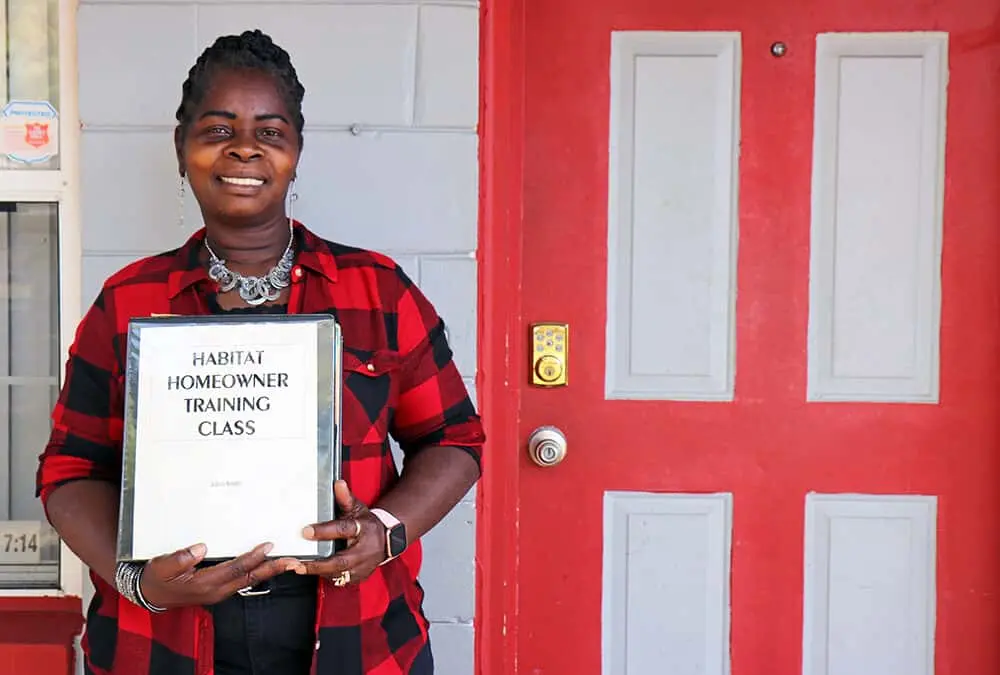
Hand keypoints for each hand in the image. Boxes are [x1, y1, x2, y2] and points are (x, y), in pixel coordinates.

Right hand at [139, 542, 299, 608]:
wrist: (150, 594)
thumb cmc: (157, 579)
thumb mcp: (161, 566)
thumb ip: (180, 557)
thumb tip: (201, 547)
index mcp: (204, 584)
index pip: (235, 569)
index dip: (253, 557)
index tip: (268, 546)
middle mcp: (216, 590)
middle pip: (250, 577)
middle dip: (273, 569)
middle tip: (293, 561)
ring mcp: (219, 592)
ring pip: (249, 580)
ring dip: (269, 571)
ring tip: (287, 562)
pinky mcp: (219, 590)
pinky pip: (243, 581)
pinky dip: (258, 572)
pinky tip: (266, 565)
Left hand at [294, 480, 386, 585]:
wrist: (387, 541)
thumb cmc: (368, 524)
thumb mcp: (358, 508)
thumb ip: (345, 498)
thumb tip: (337, 483)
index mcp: (364, 530)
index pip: (343, 530)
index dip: (324, 531)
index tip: (305, 531)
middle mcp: (364, 551)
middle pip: (340, 561)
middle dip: (317, 564)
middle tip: (297, 563)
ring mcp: (362, 567)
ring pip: (338, 574)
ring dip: (317, 572)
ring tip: (296, 568)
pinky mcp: (358, 577)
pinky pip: (339, 580)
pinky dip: (324, 577)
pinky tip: (309, 572)